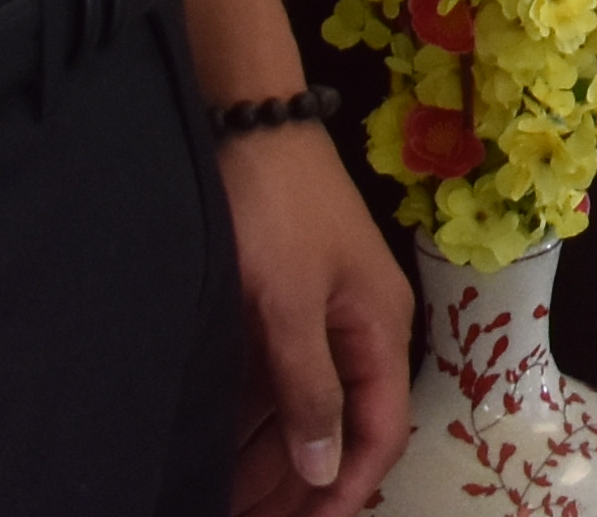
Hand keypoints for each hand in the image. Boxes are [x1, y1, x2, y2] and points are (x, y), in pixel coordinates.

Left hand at [220, 122, 412, 508]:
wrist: (244, 117)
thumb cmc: (274, 211)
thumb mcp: (289, 307)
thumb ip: (308, 391)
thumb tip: (327, 469)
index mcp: (380, 328)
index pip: (380, 430)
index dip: (348, 488)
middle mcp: (359, 327)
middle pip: (341, 426)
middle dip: (301, 482)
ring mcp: (320, 313)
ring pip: (303, 405)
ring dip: (269, 457)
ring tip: (222, 497)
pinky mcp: (282, 300)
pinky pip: (274, 377)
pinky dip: (250, 418)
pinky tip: (215, 447)